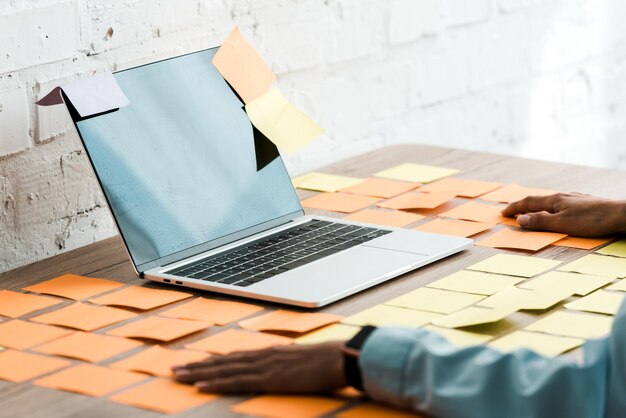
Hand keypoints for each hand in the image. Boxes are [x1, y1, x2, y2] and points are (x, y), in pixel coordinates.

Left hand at [172, 342, 346, 392]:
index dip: (212, 360)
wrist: (339, 358)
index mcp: (269, 353)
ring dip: (198, 373)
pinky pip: (237, 382)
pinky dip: (216, 383)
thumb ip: (285, 364)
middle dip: (197, 365)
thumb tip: (279, 370)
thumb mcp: (301, 361)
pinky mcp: (268, 379)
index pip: (234, 356)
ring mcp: (264, 367)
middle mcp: (262, 357)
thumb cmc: (325, 361)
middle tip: (173, 369)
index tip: (194, 363)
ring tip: (178, 375)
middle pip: (223, 361)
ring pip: (224, 369)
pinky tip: (200, 386)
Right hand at [502, 193, 625, 236]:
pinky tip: (558, 210)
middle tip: (512, 210)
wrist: (621, 214)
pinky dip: (552, 208)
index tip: (503, 213)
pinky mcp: (586, 204)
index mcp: (555, 201)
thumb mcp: (562, 224)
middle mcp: (563, 197)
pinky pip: (562, 204)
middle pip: (538, 200)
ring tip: (532, 210)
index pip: (528, 202)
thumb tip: (520, 219)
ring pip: (551, 201)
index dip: (514, 208)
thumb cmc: (593, 220)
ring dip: (538, 206)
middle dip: (523, 205)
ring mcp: (575, 199)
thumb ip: (540, 221)